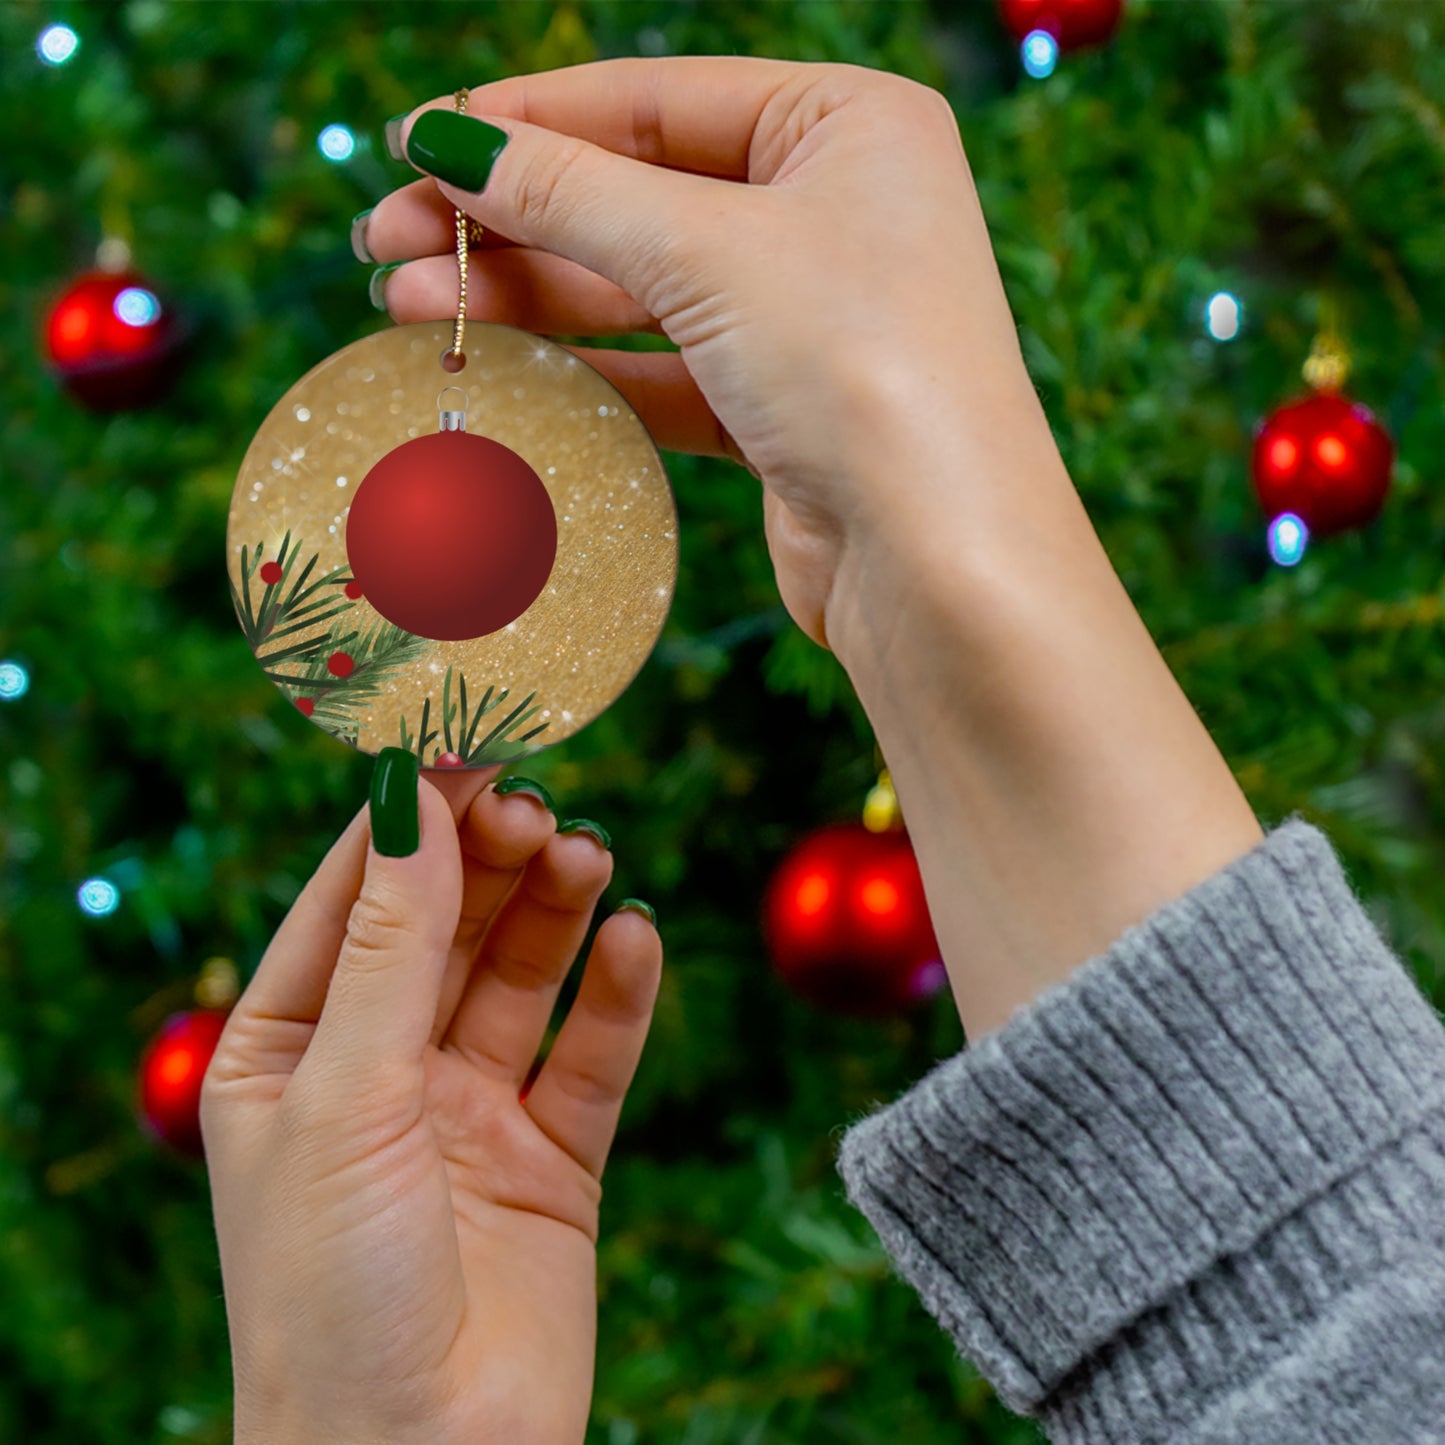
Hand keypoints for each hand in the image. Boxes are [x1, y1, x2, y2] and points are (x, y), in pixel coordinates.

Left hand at [201, 761, 661, 1444]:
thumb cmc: (331, 1293)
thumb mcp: (346, 1096)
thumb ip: (391, 946)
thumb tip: (411, 798)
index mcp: (289, 1053)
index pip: (352, 902)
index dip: (408, 822)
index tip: (465, 743)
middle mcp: (380, 1073)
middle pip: (446, 927)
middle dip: (489, 861)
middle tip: (538, 805)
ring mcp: (469, 1114)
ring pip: (521, 978)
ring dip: (555, 911)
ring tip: (588, 856)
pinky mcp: (552, 1160)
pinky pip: (591, 1055)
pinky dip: (617, 994)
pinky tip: (636, 939)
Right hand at [361, 56, 1053, 658]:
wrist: (938, 561)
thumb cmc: (859, 368)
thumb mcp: (707, 251)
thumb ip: (571, 193)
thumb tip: (448, 141)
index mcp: (848, 124)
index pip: (655, 100)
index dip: (527, 120)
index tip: (415, 142)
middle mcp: (834, 210)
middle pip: (637, 195)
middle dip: (508, 218)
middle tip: (385, 241)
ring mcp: (809, 315)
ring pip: (639, 289)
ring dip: (525, 297)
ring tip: (406, 306)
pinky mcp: (782, 409)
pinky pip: (662, 371)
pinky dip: (580, 370)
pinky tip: (493, 366)